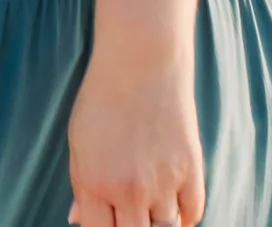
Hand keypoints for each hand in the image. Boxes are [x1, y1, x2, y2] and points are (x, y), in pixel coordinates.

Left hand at [67, 52, 204, 226]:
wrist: (141, 61)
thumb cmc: (103, 98)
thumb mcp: (79, 141)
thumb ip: (82, 186)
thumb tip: (78, 219)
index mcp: (94, 184)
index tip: (112, 222)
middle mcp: (129, 190)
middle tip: (132, 216)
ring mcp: (163, 182)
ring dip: (159, 224)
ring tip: (151, 211)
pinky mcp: (191, 170)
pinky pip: (192, 213)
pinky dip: (184, 216)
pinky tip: (174, 207)